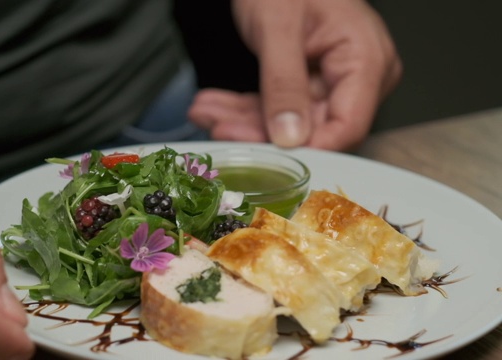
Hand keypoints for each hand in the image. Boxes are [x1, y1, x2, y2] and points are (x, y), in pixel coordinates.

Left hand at [189, 0, 401, 150]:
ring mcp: (332, 81)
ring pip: (287, 123)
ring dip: (242, 121)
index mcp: (367, 60)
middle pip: (312, 128)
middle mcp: (356, 76)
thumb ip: (284, 83)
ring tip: (206, 112)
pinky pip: (277, 106)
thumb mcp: (278, 28)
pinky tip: (214, 106)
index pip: (346, 126)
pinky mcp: (308, 84)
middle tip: (218, 127)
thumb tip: (290, 137)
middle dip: (258, 131)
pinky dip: (244, 108)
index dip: (307, 148)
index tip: (265, 156)